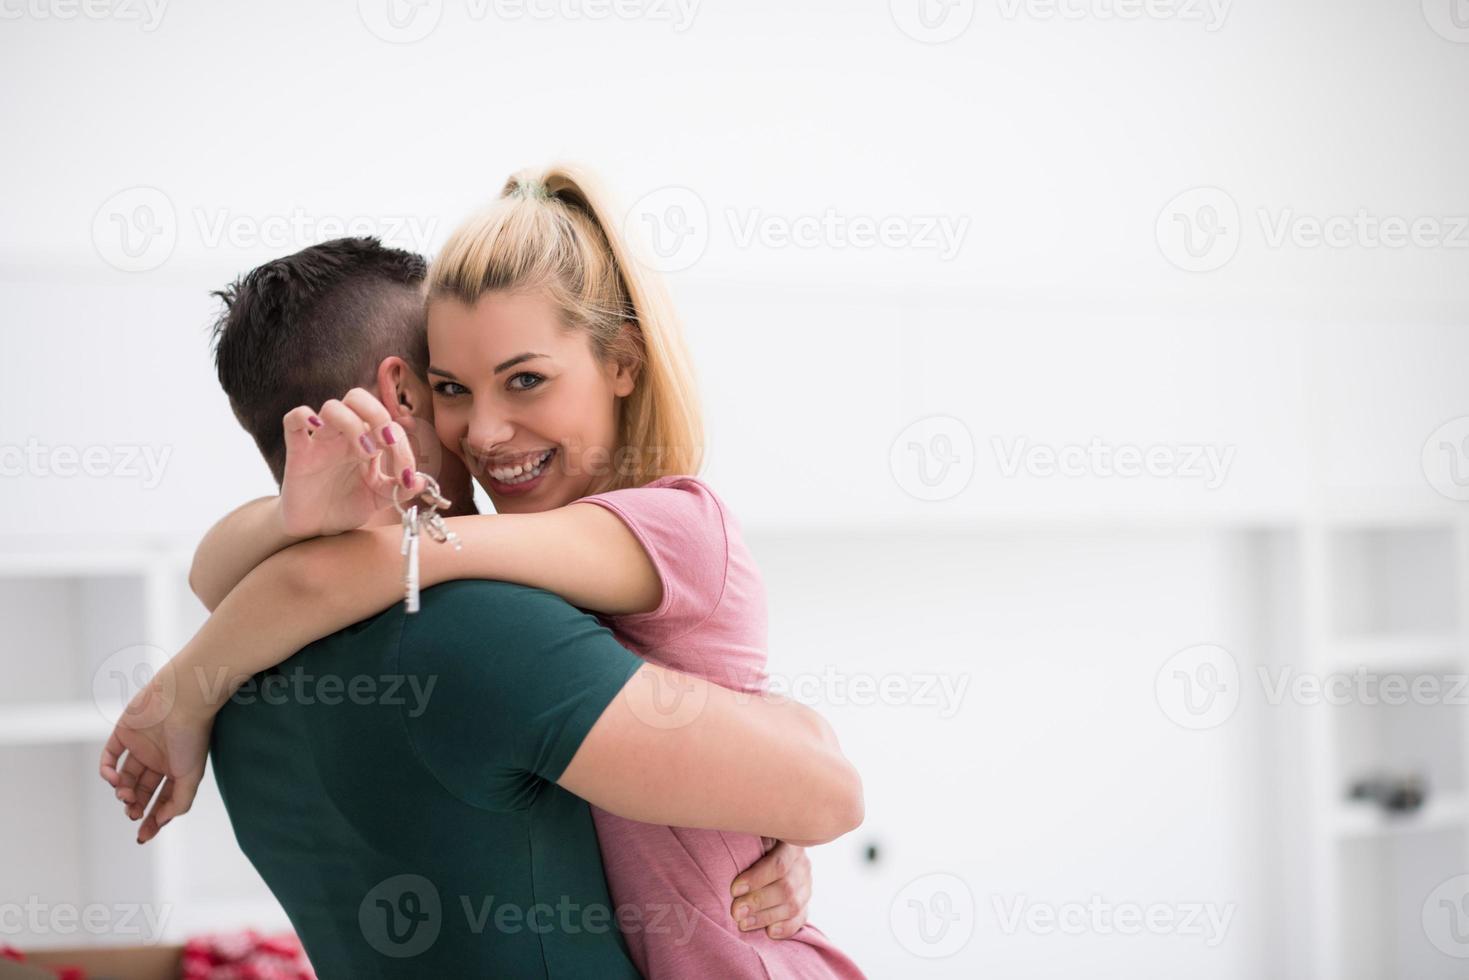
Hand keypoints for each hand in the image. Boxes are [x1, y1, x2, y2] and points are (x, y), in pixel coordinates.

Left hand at [98, 664, 212, 843]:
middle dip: (136, 807)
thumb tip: (160, 821)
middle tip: (133, 815)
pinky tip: (115, 780)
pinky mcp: (122, 734)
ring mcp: (139, 747)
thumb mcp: (192, 775)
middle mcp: (157, 759)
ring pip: (124, 779)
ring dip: (123, 792)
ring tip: (127, 796)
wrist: (183, 699)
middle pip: (141, 792)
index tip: (144, 836)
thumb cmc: (192, 735)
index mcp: (176, 768)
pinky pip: (108, 758)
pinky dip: (107, 772)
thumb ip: (179, 802)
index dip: (153, 819)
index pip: (161, 799)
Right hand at [279, 387, 421, 537]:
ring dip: (352, 423)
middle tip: (385, 443)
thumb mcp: (380, 499)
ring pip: (332, 406)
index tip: (407, 475)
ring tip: (364, 453)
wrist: (317, 527)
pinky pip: (293, 420)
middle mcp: (345, 435)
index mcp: (367, 440)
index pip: (389, 424)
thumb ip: (400, 489)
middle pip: (358, 397)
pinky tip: (316, 427)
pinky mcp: (298, 452)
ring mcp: (321, 440)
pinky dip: (303, 416)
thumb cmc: (347, 505)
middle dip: (378, 414)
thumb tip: (422, 481)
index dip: (402, 444)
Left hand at [730, 840, 811, 939]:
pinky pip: (801, 918)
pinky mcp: (805, 903)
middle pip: (785, 888)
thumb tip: (732, 840)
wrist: (770, 849)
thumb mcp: (753, 834)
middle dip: (757, 902)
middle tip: (735, 911)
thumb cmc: (753, 841)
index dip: (757, 878)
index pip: (778, 864)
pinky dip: (786, 928)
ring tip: (743, 923)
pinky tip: (769, 932)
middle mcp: (802, 865)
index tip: (734, 889)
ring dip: (765, 917)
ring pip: (793, 906)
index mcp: (790, 844)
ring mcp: (806, 886)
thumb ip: (747, 839)